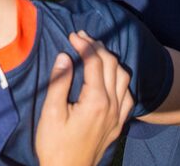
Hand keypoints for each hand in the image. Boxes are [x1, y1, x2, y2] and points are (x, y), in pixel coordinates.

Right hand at [36, 31, 133, 165]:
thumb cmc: (55, 144)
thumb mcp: (51, 113)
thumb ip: (59, 82)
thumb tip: (64, 56)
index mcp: (95, 101)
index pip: (95, 62)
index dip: (84, 44)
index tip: (72, 35)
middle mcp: (112, 105)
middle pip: (112, 65)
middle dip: (97, 47)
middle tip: (81, 38)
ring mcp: (118, 115)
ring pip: (123, 77)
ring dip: (111, 60)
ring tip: (95, 52)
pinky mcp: (118, 124)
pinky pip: (128, 95)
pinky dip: (120, 80)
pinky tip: (110, 78)